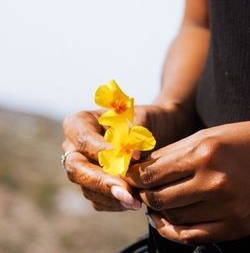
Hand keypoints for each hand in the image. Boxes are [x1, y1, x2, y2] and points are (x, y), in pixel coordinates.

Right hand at [62, 103, 189, 211]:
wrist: (151, 132)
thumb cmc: (143, 120)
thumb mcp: (140, 119)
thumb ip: (133, 134)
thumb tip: (132, 157)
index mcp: (79, 123)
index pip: (85, 140)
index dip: (104, 153)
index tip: (129, 162)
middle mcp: (73, 147)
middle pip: (77, 168)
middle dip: (102, 182)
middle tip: (126, 193)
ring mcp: (80, 168)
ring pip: (86, 187)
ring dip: (111, 197)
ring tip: (136, 202)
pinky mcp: (90, 185)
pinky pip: (96, 199)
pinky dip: (114, 203)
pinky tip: (133, 202)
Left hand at [126, 122, 249, 244]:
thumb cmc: (235, 141)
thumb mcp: (202, 137)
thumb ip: (170, 154)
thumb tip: (142, 168)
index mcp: (203, 154)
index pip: (153, 174)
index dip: (135, 177)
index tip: (129, 177)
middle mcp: (213, 182)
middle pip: (159, 197)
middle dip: (143, 194)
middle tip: (139, 189)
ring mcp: (226, 207)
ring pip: (174, 217)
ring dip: (157, 211)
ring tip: (153, 202)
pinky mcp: (236, 225)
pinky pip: (193, 236)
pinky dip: (173, 231)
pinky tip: (165, 220)